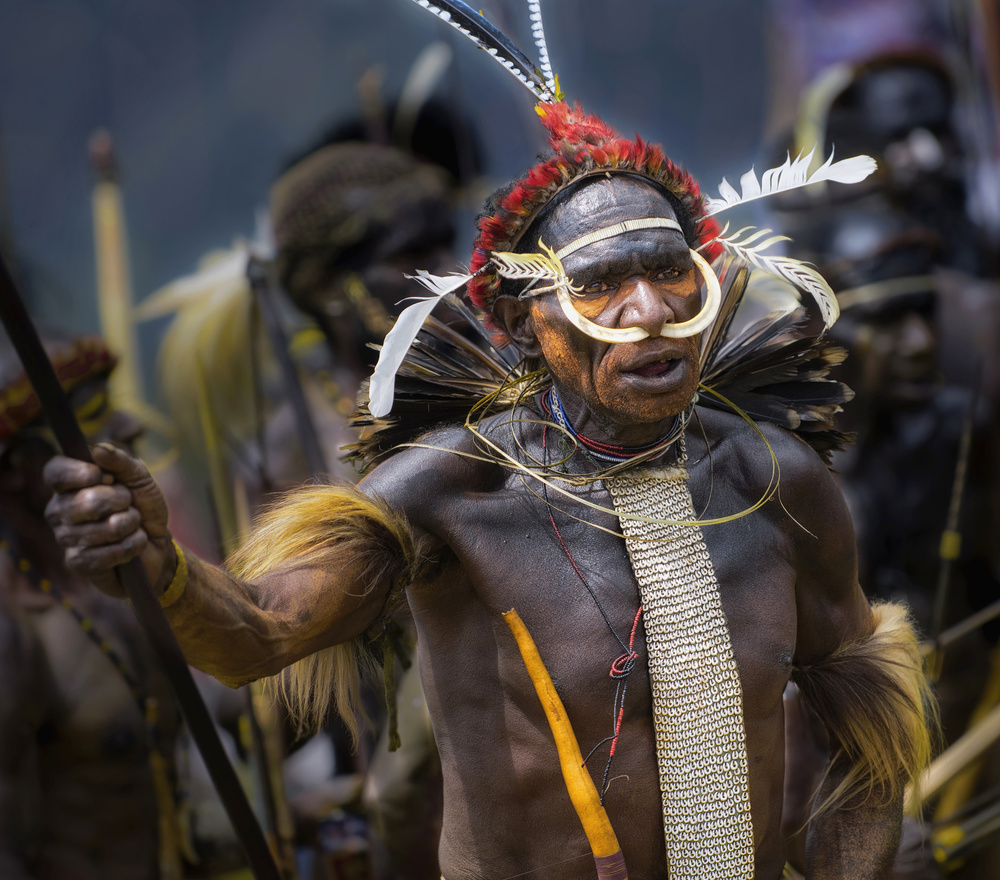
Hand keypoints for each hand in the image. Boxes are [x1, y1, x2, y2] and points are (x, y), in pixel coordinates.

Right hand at [44, 443, 173, 597]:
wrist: (156, 543)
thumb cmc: (143, 507)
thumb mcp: (139, 478)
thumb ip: (121, 461)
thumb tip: (97, 450)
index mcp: (67, 485)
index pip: (55, 472)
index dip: (82, 473)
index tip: (107, 477)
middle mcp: (58, 510)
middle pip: (89, 501)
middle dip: (123, 501)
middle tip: (129, 505)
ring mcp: (66, 538)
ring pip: (107, 527)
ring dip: (132, 524)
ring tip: (131, 525)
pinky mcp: (78, 563)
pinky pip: (111, 552)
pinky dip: (133, 545)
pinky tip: (132, 544)